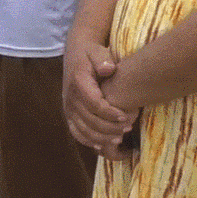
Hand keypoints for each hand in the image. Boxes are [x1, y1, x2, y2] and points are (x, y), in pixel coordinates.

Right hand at [64, 42, 138, 160]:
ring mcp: (68, 108)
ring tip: (119, 138)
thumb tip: (108, 69)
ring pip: (83, 130)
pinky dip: (88, 141)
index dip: (110, 113)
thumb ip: (103, 59)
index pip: (94, 104)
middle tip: (128, 128)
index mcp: (78, 82)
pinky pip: (76, 132)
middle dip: (110, 127)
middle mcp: (70, 97)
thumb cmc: (91, 54)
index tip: (126, 116)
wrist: (76, 54)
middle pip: (90, 120)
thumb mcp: (98, 51)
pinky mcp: (69, 114)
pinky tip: (102, 145)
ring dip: (102, 137)